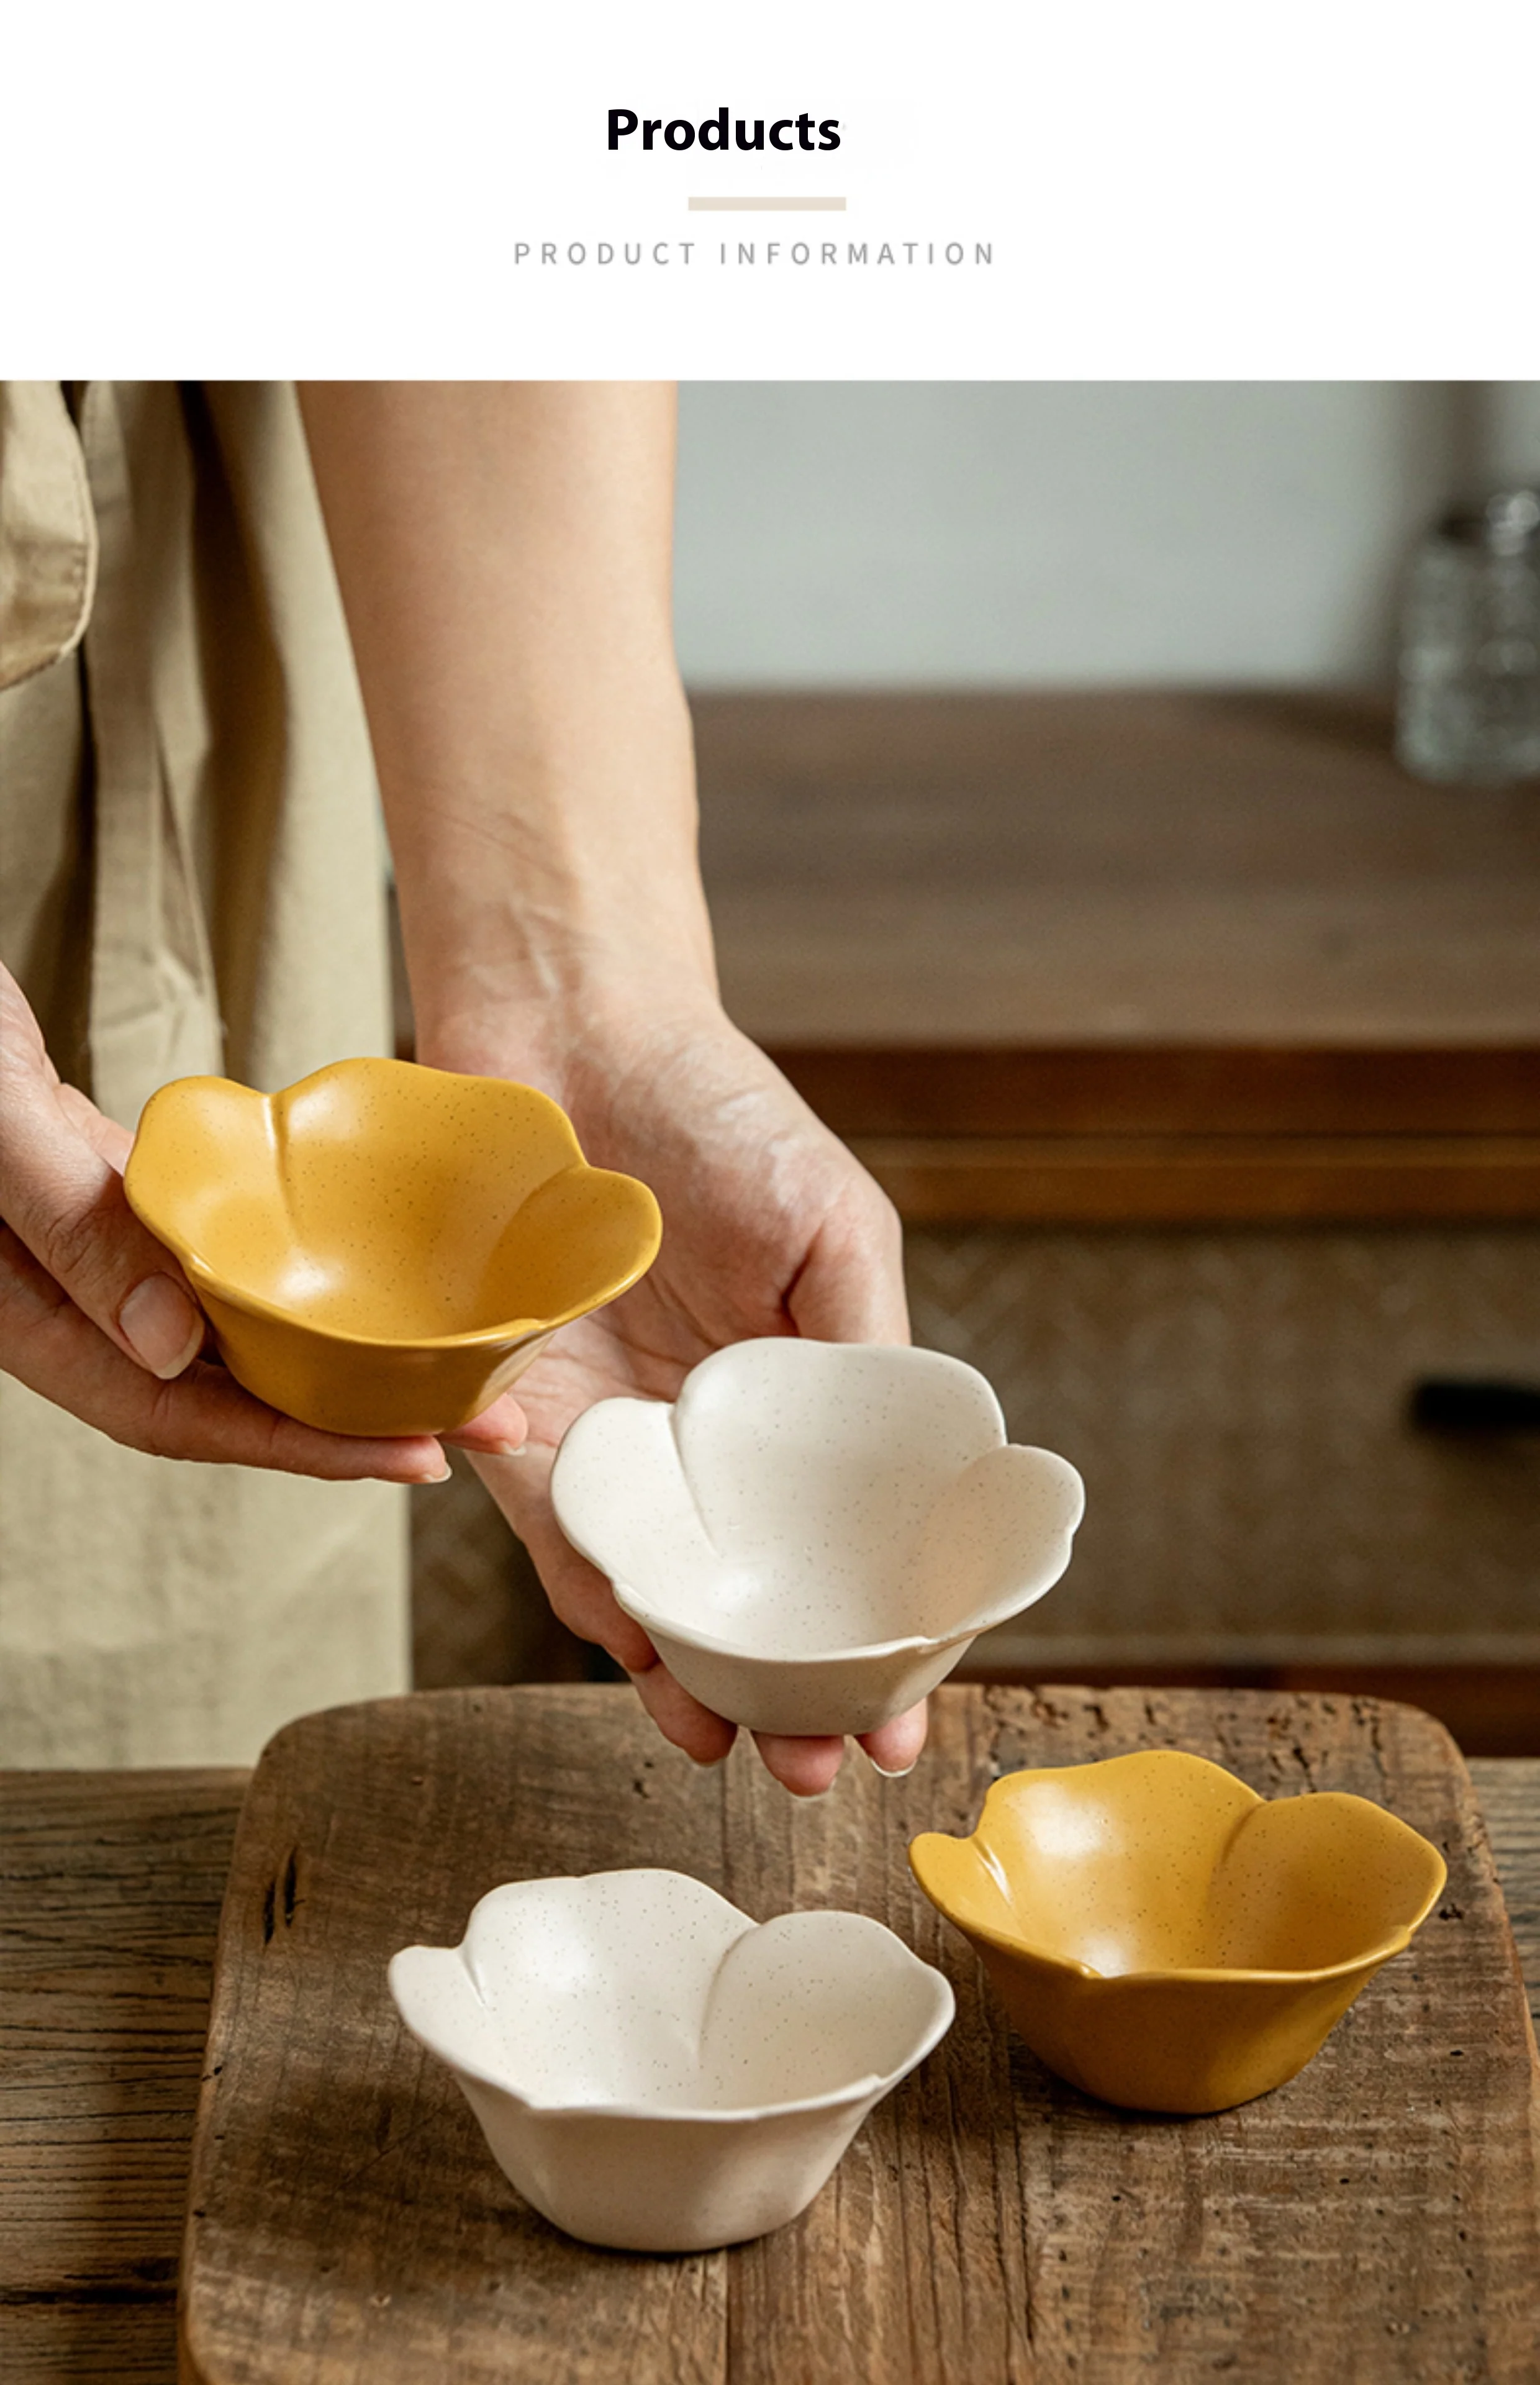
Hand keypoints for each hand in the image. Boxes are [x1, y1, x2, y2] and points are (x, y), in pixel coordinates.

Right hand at [0, 964, 523, 1482]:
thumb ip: (71, 1228)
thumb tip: (173, 1349)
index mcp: (28, 1314)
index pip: (179, 1416)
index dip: (301, 1447)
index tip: (417, 1457)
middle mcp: (65, 1300)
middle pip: (223, 1388)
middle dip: (353, 1416)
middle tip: (484, 1418)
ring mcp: (83, 1250)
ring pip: (225, 1329)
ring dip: (332, 1350)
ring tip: (449, 1358)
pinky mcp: (101, 1188)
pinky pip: (208, 1257)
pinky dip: (281, 1272)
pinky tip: (352, 1268)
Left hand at [445, 990, 929, 1795]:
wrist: (571, 1032)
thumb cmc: (720, 1112)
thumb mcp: (834, 1224)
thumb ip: (863, 1346)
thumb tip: (919, 1465)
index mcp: (790, 1408)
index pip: (840, 1552)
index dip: (876, 1645)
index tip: (904, 1724)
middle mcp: (702, 1444)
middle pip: (742, 1597)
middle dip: (778, 1693)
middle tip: (811, 1767)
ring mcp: (611, 1440)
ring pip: (646, 1590)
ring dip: (679, 1674)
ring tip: (717, 1738)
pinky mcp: (514, 1418)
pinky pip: (547, 1522)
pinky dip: (584, 1582)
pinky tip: (627, 1642)